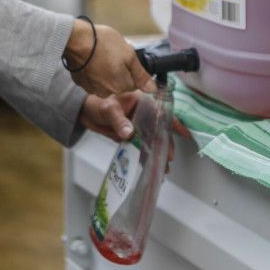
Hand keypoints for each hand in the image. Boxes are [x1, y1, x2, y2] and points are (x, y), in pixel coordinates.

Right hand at [64, 19, 156, 97]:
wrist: (75, 40)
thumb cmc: (102, 43)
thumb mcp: (129, 55)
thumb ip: (142, 75)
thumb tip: (153, 89)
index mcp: (121, 87)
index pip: (134, 83)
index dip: (131, 68)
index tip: (124, 57)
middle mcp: (106, 92)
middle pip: (120, 83)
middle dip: (119, 70)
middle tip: (112, 54)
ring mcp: (91, 88)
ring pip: (106, 81)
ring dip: (106, 71)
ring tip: (100, 55)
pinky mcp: (80, 82)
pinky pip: (93, 79)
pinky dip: (94, 71)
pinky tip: (91, 59)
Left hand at [78, 92, 192, 162]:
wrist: (85, 113)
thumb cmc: (97, 103)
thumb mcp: (108, 109)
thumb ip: (119, 120)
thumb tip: (129, 133)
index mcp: (142, 101)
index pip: (162, 111)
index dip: (174, 122)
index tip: (184, 133)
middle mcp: (144, 114)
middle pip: (160, 130)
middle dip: (166, 145)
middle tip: (169, 157)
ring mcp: (139, 126)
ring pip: (153, 140)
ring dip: (158, 153)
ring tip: (163, 168)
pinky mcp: (132, 136)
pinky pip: (142, 147)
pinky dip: (146, 156)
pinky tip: (150, 166)